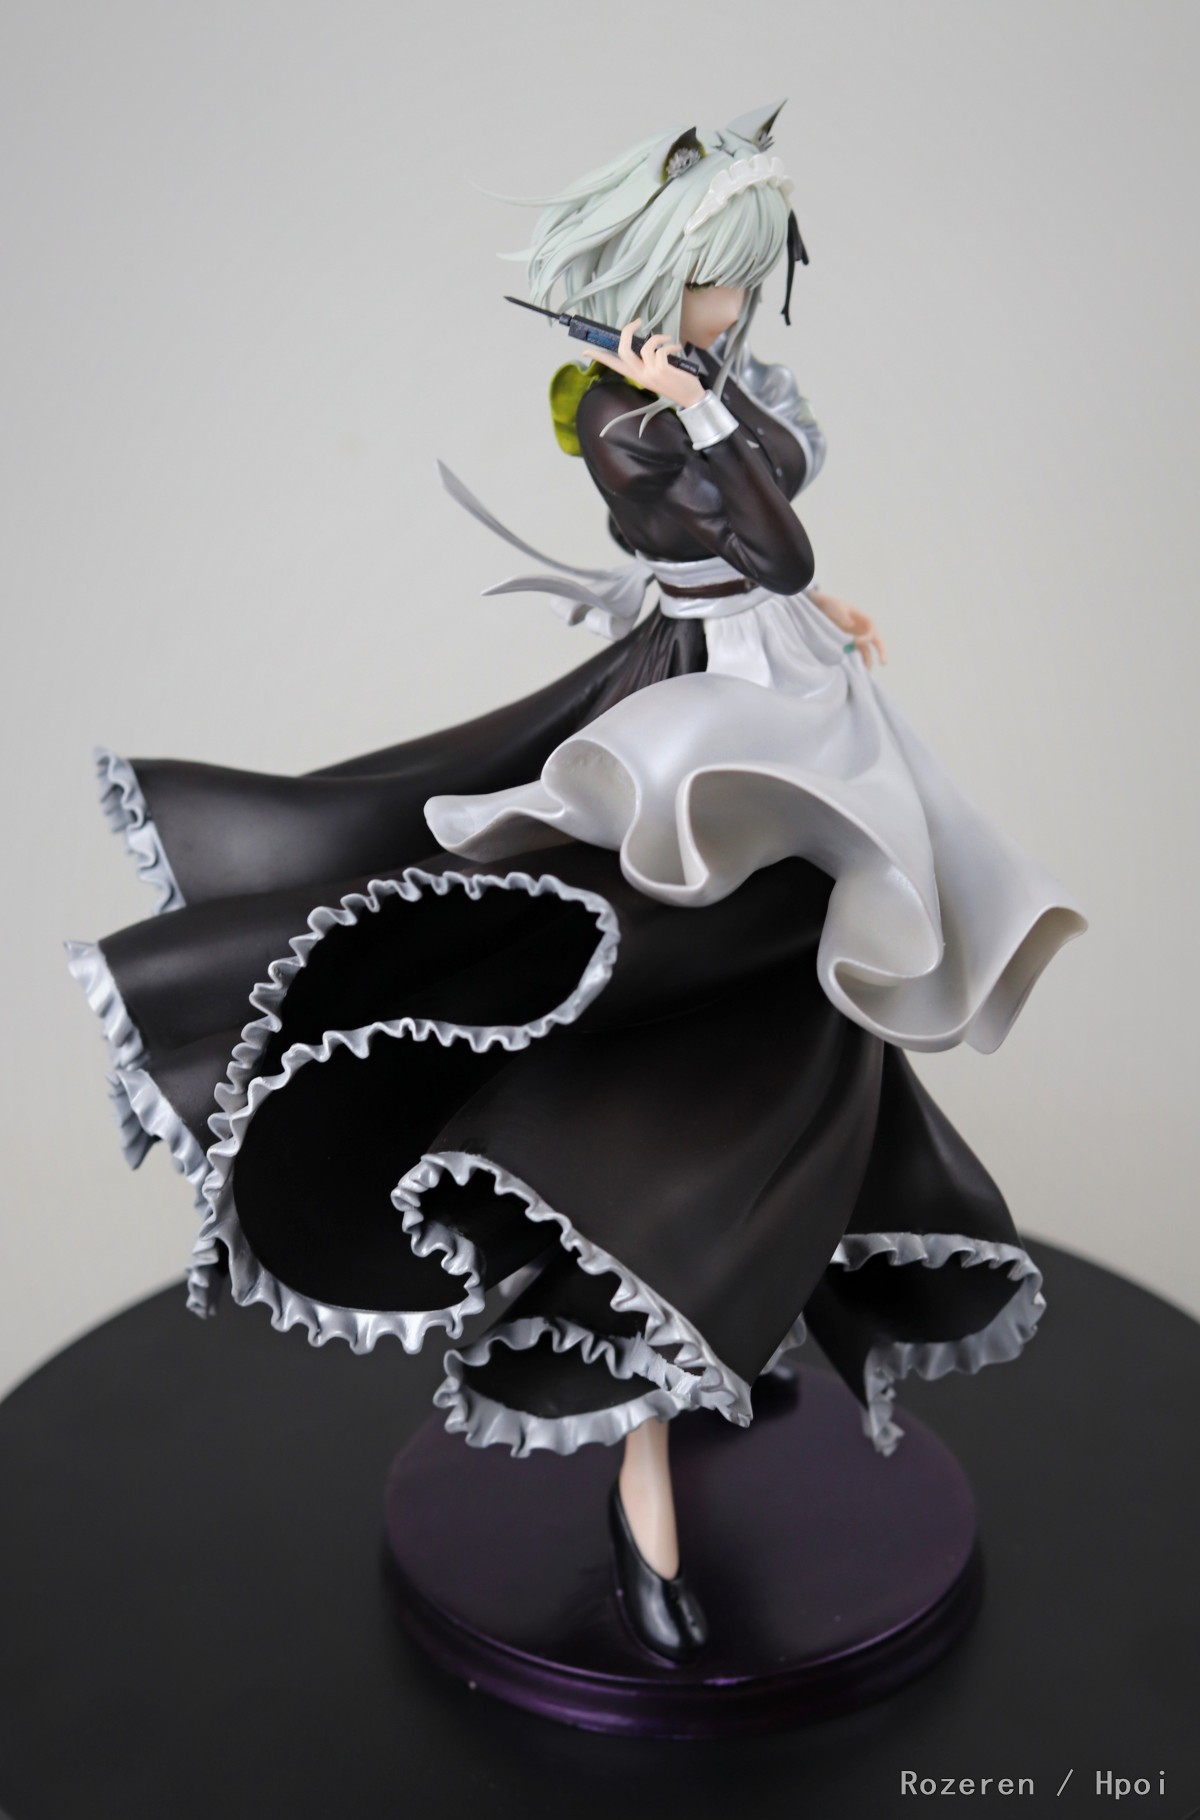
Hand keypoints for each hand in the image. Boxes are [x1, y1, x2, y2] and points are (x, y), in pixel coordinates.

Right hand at [585, 318, 706, 410]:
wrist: (691, 399)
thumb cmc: (675, 384)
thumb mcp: (656, 375)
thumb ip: (648, 362)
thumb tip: (646, 343)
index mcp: (636, 376)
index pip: (613, 366)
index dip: (599, 357)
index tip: (585, 351)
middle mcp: (640, 376)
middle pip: (623, 351)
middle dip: (627, 331)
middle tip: (637, 321)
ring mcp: (651, 373)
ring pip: (645, 347)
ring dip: (658, 337)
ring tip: (667, 339)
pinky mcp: (663, 370)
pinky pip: (662, 350)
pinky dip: (671, 344)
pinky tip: (677, 347)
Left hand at [809, 589, 887, 668]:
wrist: (823, 608)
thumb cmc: (833, 605)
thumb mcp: (837, 608)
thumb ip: (843, 616)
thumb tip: (850, 625)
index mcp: (865, 620)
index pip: (872, 632)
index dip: (867, 638)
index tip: (856, 642)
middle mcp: (864, 631)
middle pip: (877, 642)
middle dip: (881, 652)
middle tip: (883, 662)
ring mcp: (858, 638)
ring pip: (867, 651)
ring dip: (867, 661)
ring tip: (865, 673)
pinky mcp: (850, 645)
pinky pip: (857, 654)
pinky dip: (857, 662)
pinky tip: (855, 670)